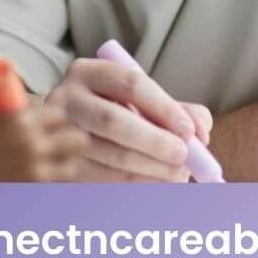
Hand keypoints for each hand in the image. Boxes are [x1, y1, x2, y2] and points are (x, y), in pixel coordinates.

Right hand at [0, 104, 86, 182]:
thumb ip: (14, 121)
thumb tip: (36, 116)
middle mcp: (33, 146)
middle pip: (76, 139)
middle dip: (67, 140)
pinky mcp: (33, 196)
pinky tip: (35, 185)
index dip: (53, 119)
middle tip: (57, 145)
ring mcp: (35, 174)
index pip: (59, 114)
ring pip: (71, 168)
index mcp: (19, 121)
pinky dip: (50, 186)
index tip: (48, 125)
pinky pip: (56, 189)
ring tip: (47, 168)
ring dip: (62, 166)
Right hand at [44, 58, 209, 181]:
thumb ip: (178, 111)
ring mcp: (56, 133)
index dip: (164, 107)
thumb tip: (201, 132)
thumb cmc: (116, 115)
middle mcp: (66, 98)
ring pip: (106, 154)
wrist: (63, 137)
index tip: (188, 131)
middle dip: (154, 142)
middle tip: (183, 157)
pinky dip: (131, 184)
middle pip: (112, 120)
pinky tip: (154, 184)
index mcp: (89, 72)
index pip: (131, 83)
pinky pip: (98, 178)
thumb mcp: (142, 103)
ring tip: (177, 175)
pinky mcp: (56, 165)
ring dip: (148, 168)